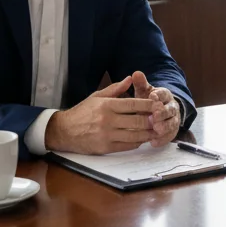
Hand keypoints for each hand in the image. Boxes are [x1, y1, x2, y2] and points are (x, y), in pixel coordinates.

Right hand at [44, 75, 166, 154]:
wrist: (64, 131)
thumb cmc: (82, 112)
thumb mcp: (97, 96)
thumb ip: (115, 89)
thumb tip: (130, 79)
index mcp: (106, 105)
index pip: (132, 104)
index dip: (148, 105)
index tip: (157, 104)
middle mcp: (107, 120)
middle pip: (136, 121)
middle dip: (151, 120)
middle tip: (161, 118)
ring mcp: (107, 135)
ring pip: (134, 135)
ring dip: (148, 133)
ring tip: (157, 129)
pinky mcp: (106, 147)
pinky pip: (127, 146)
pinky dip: (137, 142)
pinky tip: (143, 138)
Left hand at [131, 70, 181, 147]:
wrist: (159, 112)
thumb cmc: (149, 101)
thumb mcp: (144, 91)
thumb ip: (141, 84)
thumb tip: (136, 73)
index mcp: (165, 95)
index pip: (164, 94)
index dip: (159, 95)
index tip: (152, 97)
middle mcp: (172, 107)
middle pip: (169, 110)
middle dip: (163, 113)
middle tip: (155, 116)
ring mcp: (173, 120)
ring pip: (171, 123)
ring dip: (165, 127)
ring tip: (156, 130)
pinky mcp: (171, 132)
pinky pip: (169, 136)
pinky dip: (162, 140)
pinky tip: (154, 143)